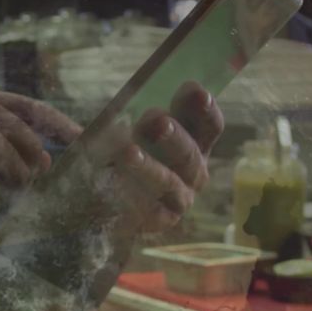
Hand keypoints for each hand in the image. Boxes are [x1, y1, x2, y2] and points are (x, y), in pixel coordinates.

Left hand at [98, 81, 223, 232]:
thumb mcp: (130, 125)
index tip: (194, 89)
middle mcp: (194, 171)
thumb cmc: (121, 146)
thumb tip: (130, 95)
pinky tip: (114, 181)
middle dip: (173, 136)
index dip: (205, 108)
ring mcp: (180, 198)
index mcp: (195, 142)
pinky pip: (148, 210)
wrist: (101, 189)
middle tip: (155, 120)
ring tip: (128, 152)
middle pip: (189, 153)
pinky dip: (132, 195)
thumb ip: (135, 112)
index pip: (210, 126)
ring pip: (168, 181)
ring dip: (149, 166)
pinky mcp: (159, 220)